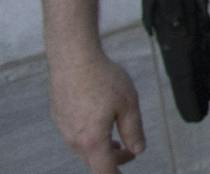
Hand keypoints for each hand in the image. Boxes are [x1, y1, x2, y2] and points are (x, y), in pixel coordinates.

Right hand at [48, 53, 142, 172]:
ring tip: (115, 141)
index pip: (105, 171)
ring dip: (101, 148)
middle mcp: (74, 139)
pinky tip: (99, 121)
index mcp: (92, 140)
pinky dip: (89, 135)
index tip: (127, 168)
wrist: (74, 59)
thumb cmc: (103, 79)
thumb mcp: (128, 105)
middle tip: (130, 151)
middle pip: (95, 160)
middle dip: (114, 159)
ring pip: (84, 148)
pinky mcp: (59, 117)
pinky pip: (75, 134)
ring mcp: (64, 129)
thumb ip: (134, 131)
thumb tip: (137, 150)